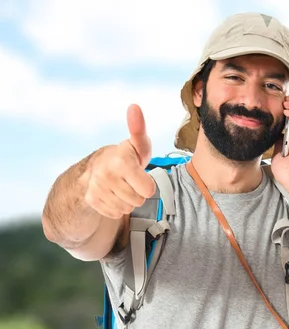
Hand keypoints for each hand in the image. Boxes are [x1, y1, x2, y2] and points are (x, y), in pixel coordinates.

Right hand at [85, 104, 155, 218]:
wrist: (98, 166)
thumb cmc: (127, 156)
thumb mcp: (138, 144)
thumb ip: (139, 129)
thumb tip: (134, 106)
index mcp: (120, 162)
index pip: (148, 190)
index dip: (148, 184)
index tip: (141, 174)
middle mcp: (105, 176)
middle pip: (138, 200)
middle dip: (138, 192)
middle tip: (132, 180)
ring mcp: (96, 189)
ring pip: (126, 208)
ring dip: (128, 200)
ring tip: (123, 186)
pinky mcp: (91, 200)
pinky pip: (115, 213)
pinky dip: (117, 206)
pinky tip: (113, 194)